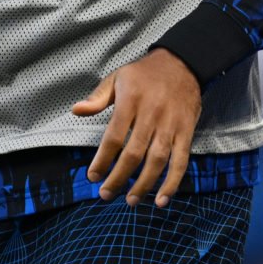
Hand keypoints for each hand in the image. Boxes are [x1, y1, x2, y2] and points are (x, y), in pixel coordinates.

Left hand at [71, 48, 201, 207]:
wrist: (182, 63)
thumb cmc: (144, 73)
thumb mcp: (117, 78)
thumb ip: (97, 97)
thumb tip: (76, 111)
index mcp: (131, 100)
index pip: (114, 136)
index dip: (103, 159)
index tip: (93, 176)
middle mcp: (151, 114)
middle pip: (134, 153)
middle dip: (119, 177)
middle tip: (105, 194)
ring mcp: (170, 125)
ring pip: (157, 160)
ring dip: (144, 184)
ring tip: (131, 200)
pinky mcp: (186, 131)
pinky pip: (180, 161)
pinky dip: (172, 182)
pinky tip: (161, 199)